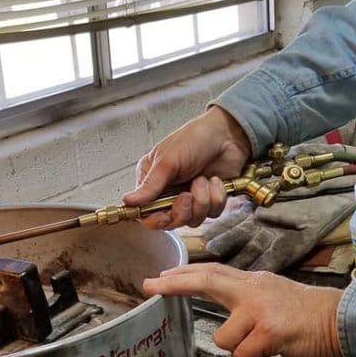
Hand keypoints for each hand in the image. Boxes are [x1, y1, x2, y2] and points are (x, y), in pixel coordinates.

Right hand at [125, 106, 252, 229]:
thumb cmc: (195, 139)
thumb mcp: (167, 161)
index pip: (145, 212)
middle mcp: (169, 192)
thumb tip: (127, 201)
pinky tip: (215, 180)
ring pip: (193, 220)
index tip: (164, 215)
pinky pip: (212, 214)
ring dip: (201, 201)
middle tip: (187, 194)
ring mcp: (190, 197)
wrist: (228, 135)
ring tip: (203, 180)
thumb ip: (149, 186)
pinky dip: (216, 197)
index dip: (155, 219)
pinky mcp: (209, 200)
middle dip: (182, 211)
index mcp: (152, 180)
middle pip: (170, 222)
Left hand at [143, 264, 344, 356]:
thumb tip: (230, 313)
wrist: (344, 320)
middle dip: (176, 283)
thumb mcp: (276, 297)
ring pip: (223, 336)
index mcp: (254, 283)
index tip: (161, 276)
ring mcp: (260, 311)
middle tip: (151, 285)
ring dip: (233, 351)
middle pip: (207, 280)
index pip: (213, 273)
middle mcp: (253, 291)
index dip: (185, 274)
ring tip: (252, 355)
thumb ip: (250, 301)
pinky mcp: (269, 332)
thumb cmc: (311, 315)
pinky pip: (241, 356)